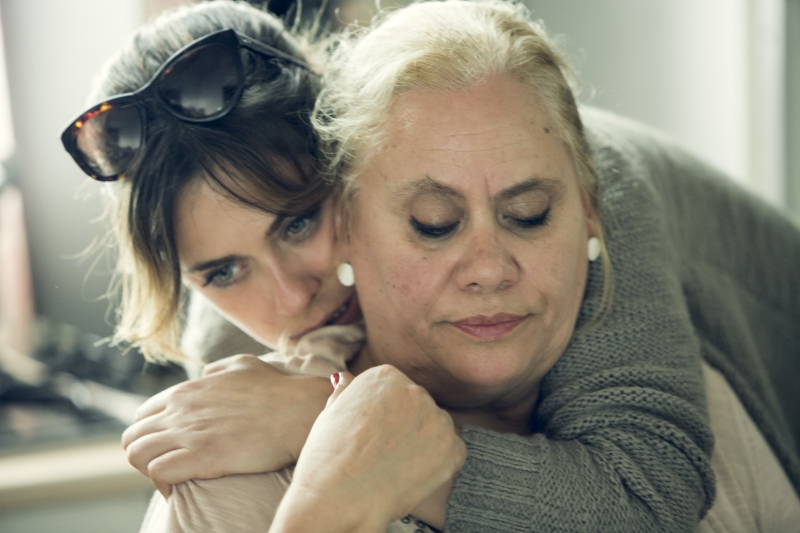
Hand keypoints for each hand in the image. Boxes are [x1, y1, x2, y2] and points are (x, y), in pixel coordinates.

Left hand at [122, 354, 329, 495]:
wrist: (300, 409)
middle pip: (132, 438)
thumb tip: (205, 375)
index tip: (171, 448)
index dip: (152, 435)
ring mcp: (188, 432)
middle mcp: (180, 409)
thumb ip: (216, 370)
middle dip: (145, 455)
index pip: (142, 416)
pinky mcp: (201, 456)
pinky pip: (158, 472)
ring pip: (136, 455)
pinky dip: (163, 485)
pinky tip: (182, 488)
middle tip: (170, 466)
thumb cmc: (278, 389)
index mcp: (186, 390)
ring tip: (174, 479)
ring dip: (149, 471)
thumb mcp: (242, 365)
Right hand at [270, 365, 465, 532]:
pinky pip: (450, 452)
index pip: (394, 391)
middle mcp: (415, 390)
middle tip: (381, 453)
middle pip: (416, 408)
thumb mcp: (331, 413)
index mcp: (386, 376)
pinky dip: (436, 464)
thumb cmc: (328, 458)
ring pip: (434, 428)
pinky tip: (410, 475)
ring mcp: (437, 418)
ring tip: (394, 465)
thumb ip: (347, 392)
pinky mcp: (452, 448)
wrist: (340, 497)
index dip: (381, 418)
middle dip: (404, 427)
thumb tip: (344, 378)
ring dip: (421, 444)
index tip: (369, 435)